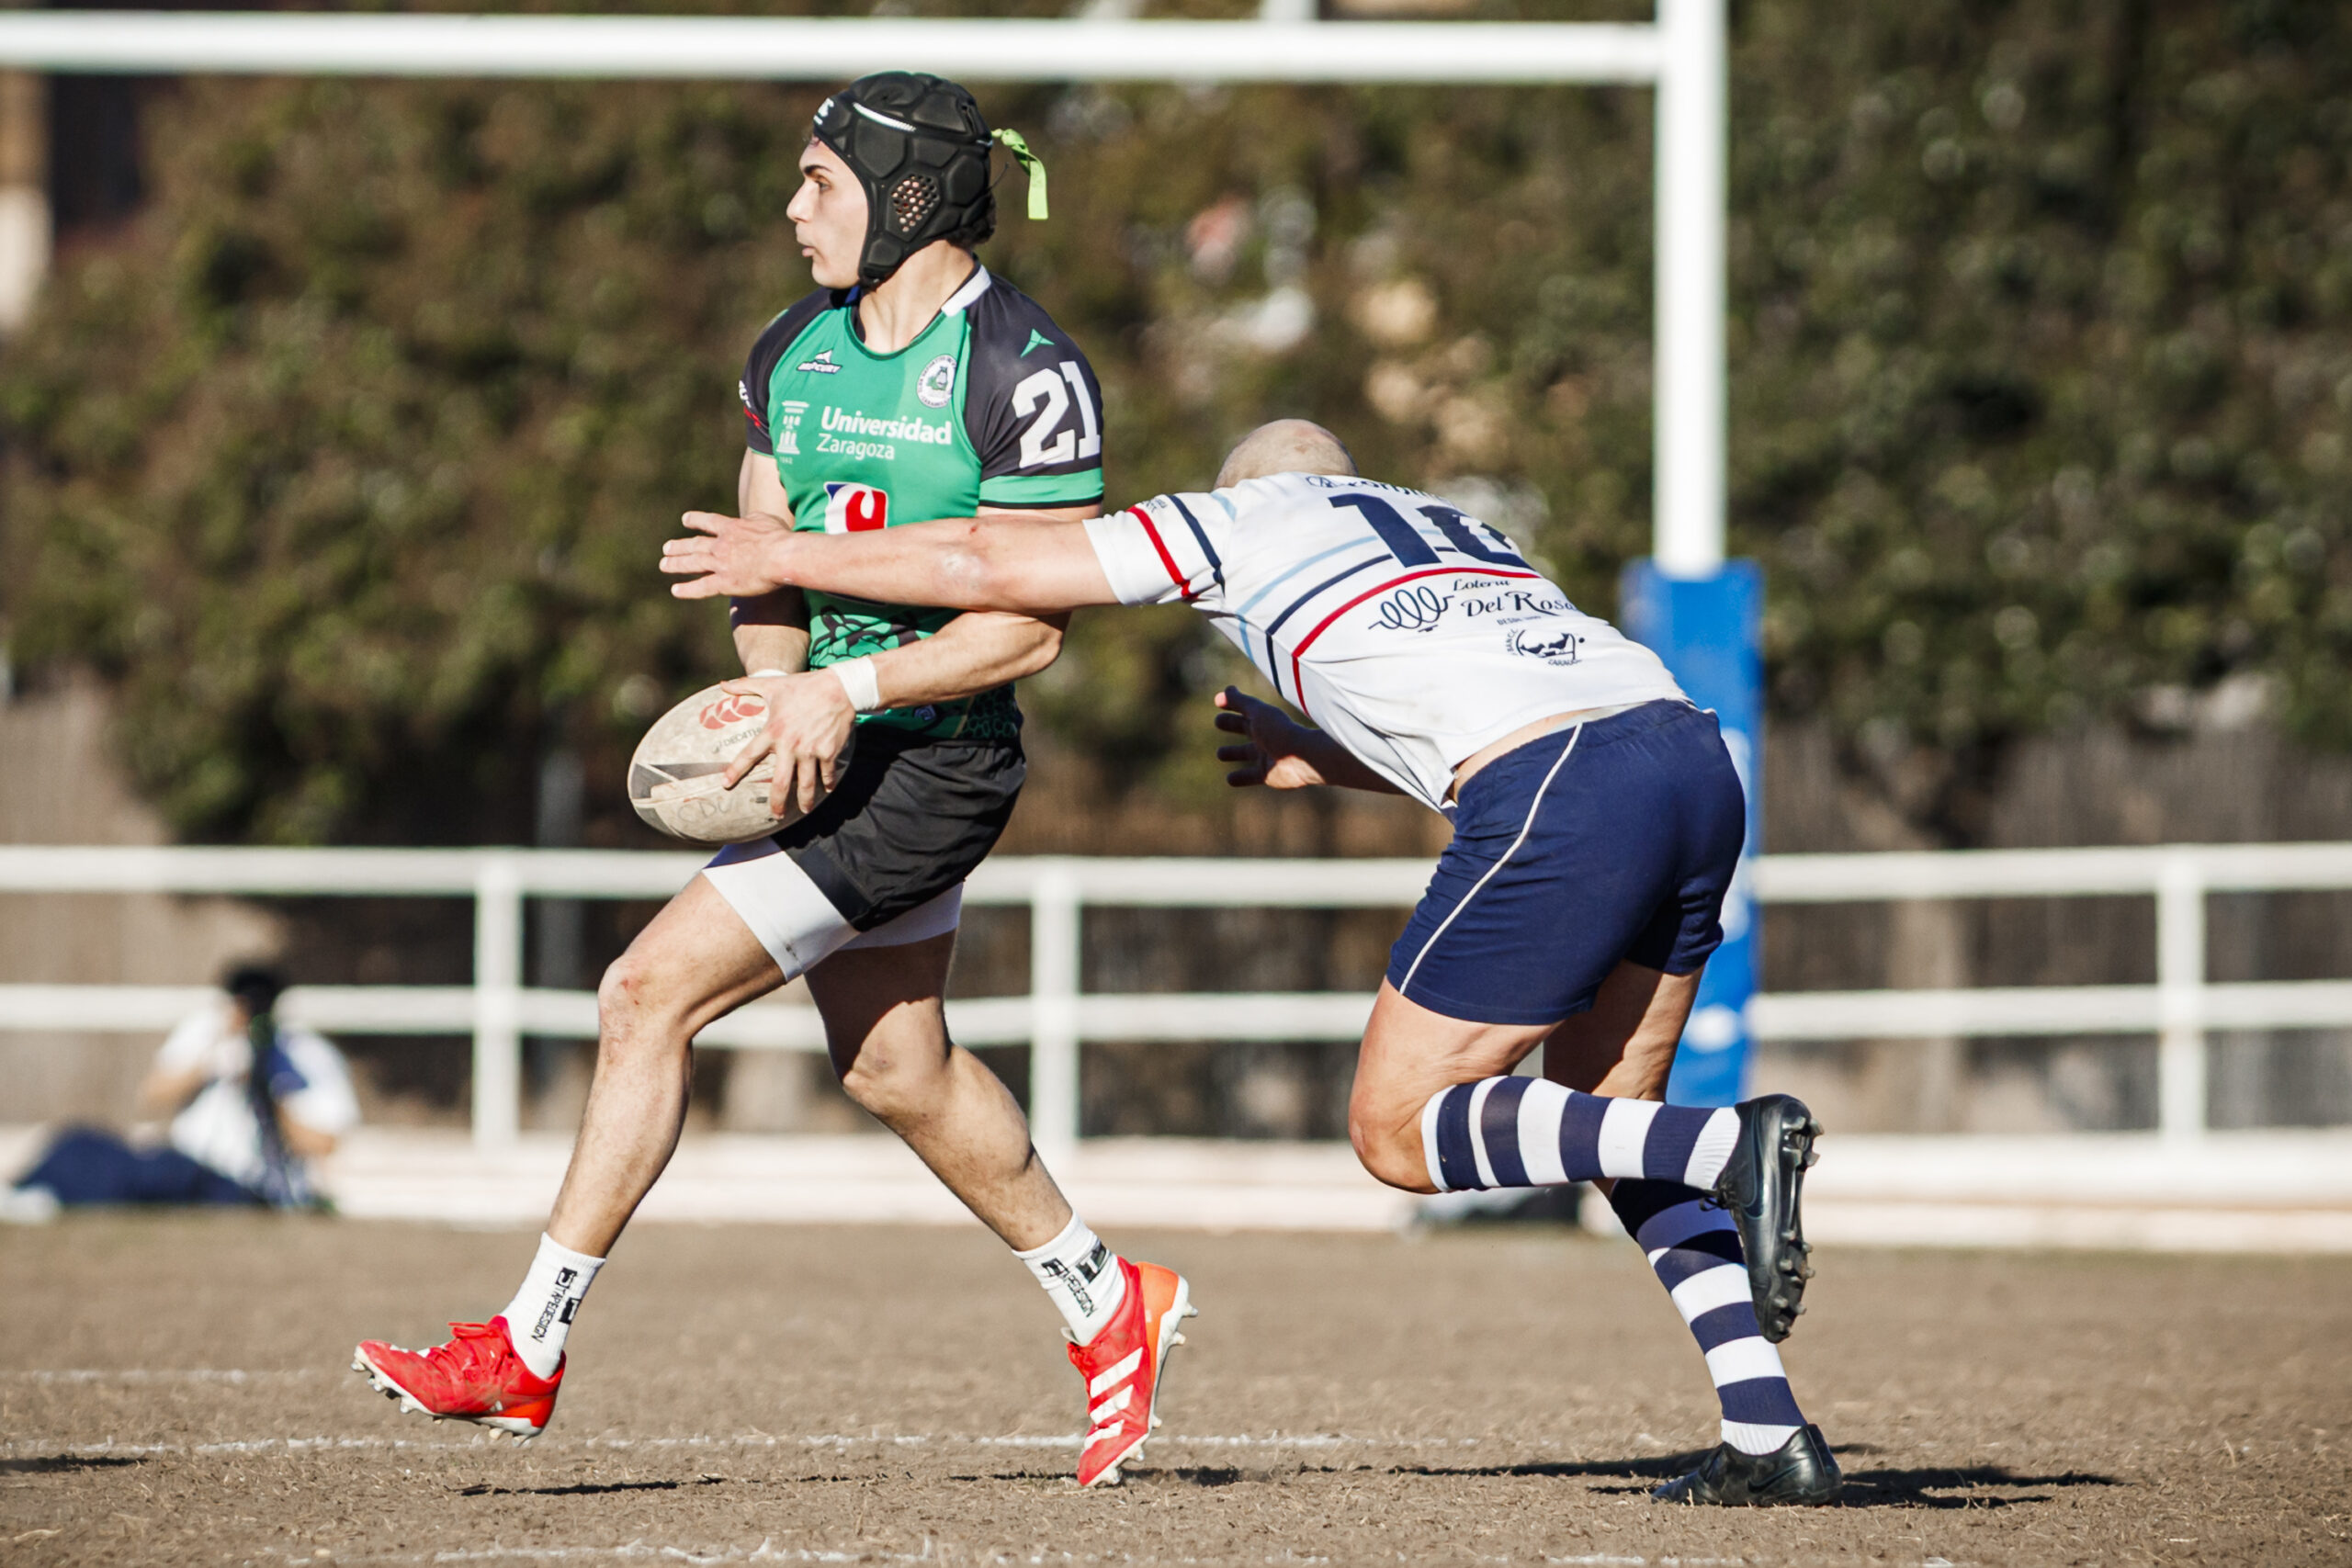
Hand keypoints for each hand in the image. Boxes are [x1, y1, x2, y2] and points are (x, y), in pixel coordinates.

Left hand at [662, 511, 795, 598]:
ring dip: (676, 564)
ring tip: (664, 564)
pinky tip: (675, 590)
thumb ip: (754, 519)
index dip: (696, 520)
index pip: (710, 522)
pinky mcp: (725, 583)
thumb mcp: (766, 519)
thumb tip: (750, 520)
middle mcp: (721, 545)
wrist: (781, 557)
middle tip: (667, 548)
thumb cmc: (779, 537)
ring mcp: (721, 565)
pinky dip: (688, 589)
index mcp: (732, 528)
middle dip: (680, 546)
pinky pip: (702, 587)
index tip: (685, 520)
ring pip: (693, 563)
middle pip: (695, 545)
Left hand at [719, 671, 854, 815]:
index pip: (750, 754)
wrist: (840, 688)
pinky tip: (827, 789)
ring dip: (805, 801)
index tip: (726, 784)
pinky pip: (827, 774)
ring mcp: (811, 751)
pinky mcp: (829, 752)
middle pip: (780, 782)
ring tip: (804, 810)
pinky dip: (827, 783)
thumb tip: (722, 684)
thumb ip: (746, 685)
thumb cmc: (804, 686)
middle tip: (776, 814)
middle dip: (777, 802)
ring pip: (806, 784)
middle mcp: (791, 745)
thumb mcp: (773, 684)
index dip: (736, 770)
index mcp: (774, 730)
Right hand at [1212, 686, 1327, 789]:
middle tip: (1218, 722)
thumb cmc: (1280, 731)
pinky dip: (1240, 778)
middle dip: (1231, 725)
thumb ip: (1241, 702)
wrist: (1301, 757)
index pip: (1244, 709)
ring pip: (1245, 753)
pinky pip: (1250, 777)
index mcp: (1264, 720)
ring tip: (1220, 754)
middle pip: (1245, 728)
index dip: (1231, 704)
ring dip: (1233, 753)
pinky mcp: (1267, 775)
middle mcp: (1265, 737)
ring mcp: (1266, 756)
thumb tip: (1226, 690)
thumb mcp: (1258, 713)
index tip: (1218, 701)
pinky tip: (1229, 779)